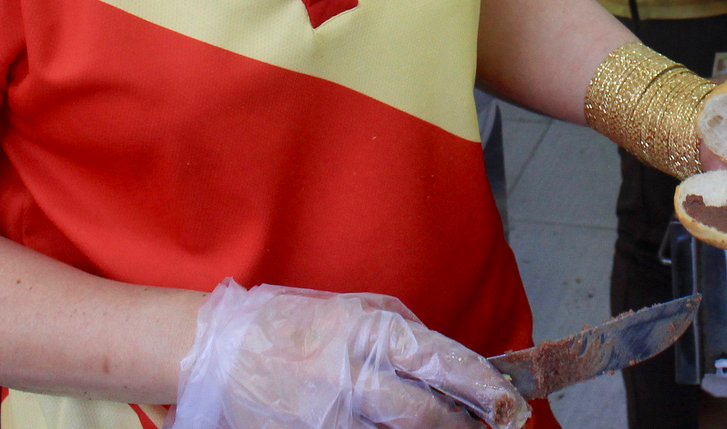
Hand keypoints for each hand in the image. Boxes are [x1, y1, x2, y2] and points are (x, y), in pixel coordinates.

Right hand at [172, 281, 528, 428]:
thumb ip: (403, 333)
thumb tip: (451, 364)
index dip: (479, 384)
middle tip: (481, 428)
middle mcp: (349, 373)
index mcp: (365, 329)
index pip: (438, 359)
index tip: (506, 399)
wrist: (219, 353)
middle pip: (423, 414)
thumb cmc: (295, 324)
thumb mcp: (354, 309)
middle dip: (460, 427)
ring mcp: (327, 414)